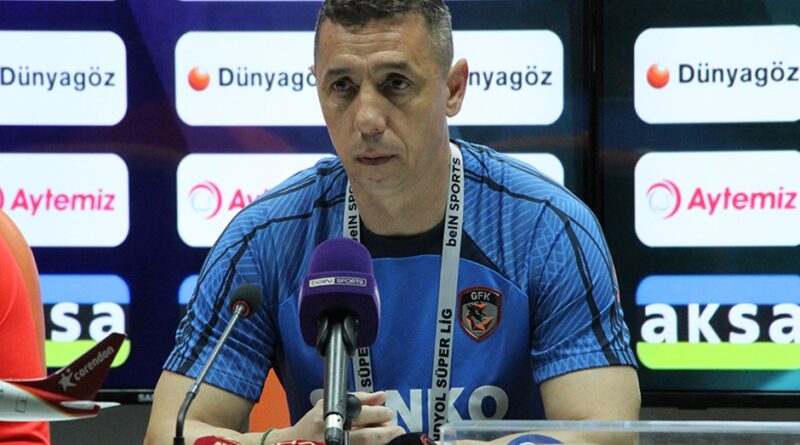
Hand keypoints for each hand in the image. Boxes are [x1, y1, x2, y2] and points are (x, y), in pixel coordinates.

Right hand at [272, 391, 403, 444]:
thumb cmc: (313, 422)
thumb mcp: (330, 403)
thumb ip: (357, 398)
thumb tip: (382, 395)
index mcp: (331, 416)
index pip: (360, 415)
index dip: (378, 414)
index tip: (389, 412)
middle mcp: (334, 434)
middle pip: (365, 436)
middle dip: (385, 432)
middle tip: (396, 428)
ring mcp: (337, 444)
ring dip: (381, 441)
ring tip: (393, 436)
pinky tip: (380, 443)